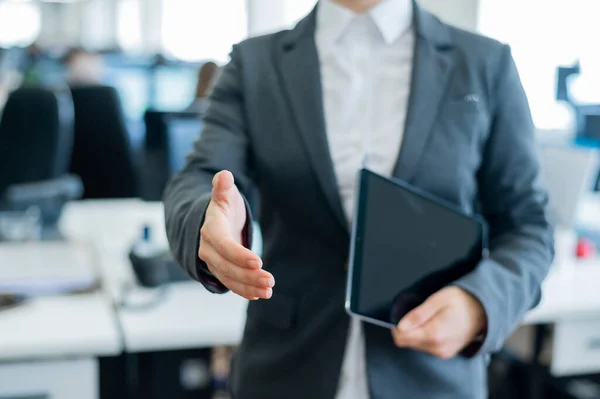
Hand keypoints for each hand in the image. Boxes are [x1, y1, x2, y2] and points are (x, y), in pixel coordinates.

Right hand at [199, 170, 273, 299]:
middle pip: (227, 266)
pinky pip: (231, 283)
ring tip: (268, 290)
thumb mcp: (225, 194)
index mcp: (211, 229)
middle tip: (270, 280)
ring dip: (248, 286)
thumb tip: (224, 175)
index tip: (259, 261)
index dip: (239, 255)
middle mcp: (209, 248)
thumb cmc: (224, 205)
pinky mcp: (221, 270)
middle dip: (248, 275)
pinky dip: (244, 290)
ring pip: (229, 278)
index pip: (223, 245)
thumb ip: (223, 187)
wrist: (214, 220)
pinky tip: (259, 294)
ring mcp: (213, 261)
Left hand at [392, 286, 485, 358]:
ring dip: (417, 332)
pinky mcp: (445, 353)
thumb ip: (418, 315)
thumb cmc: (461, 301)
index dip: (397, 326)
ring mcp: (442, 353)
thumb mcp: (437, 300)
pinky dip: (425, 336)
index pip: (401, 338)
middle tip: (420, 313)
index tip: (403, 314)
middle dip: (408, 328)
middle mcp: (437, 348)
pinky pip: (426, 346)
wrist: (484, 311)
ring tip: (430, 318)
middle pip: (407, 342)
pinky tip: (436, 325)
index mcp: (434, 334)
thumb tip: (400, 326)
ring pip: (416, 345)